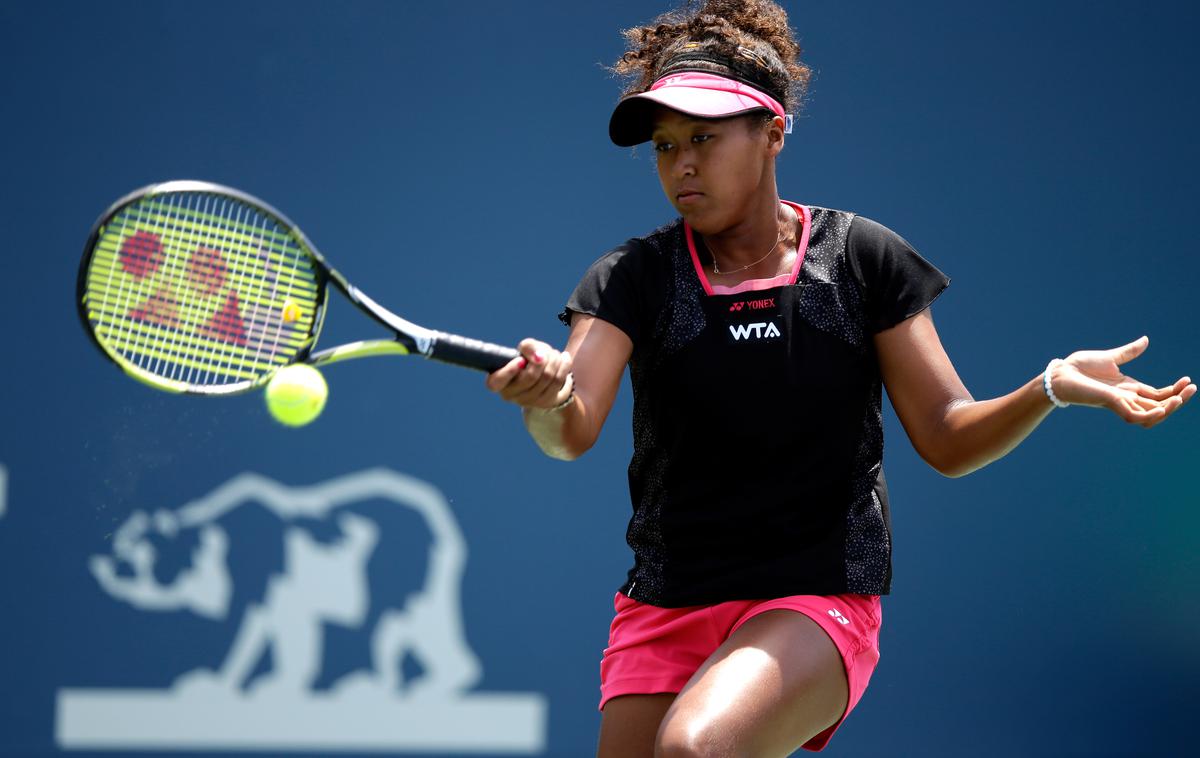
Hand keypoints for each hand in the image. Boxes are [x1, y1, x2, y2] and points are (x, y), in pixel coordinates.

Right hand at [485, 338, 573, 409]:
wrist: (543, 375)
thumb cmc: (528, 359)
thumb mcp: (524, 349)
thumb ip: (527, 347)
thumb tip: (539, 356)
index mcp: (499, 382)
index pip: (496, 382)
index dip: (509, 371)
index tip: (520, 360)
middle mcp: (511, 395)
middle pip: (530, 377)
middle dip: (542, 358)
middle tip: (545, 351)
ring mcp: (529, 402)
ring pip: (546, 378)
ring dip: (554, 360)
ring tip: (555, 353)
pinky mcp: (546, 402)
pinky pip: (558, 382)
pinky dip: (564, 365)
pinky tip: (564, 357)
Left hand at [1049, 336, 1195, 426]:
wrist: (1060, 373)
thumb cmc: (1080, 367)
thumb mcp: (1111, 357)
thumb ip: (1129, 352)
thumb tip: (1146, 340)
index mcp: (1129, 388)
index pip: (1158, 395)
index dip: (1174, 390)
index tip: (1188, 380)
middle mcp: (1127, 398)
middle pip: (1159, 406)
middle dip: (1178, 400)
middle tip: (1192, 388)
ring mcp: (1120, 403)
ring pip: (1151, 415)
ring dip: (1168, 409)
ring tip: (1181, 397)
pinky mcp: (1112, 404)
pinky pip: (1135, 418)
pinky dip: (1150, 416)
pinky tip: (1162, 407)